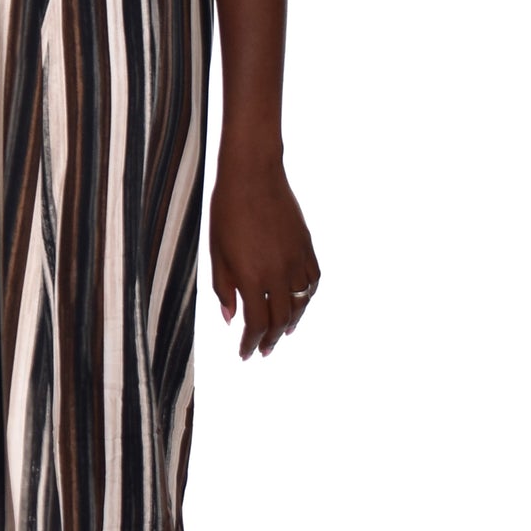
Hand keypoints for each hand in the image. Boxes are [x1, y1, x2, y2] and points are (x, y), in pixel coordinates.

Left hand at [209, 151, 319, 360]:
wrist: (253, 175)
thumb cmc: (227, 212)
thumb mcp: (217, 253)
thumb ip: (224, 288)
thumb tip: (230, 318)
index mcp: (251, 277)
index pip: (256, 324)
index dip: (251, 343)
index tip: (246, 354)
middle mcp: (278, 274)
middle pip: (280, 319)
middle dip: (271, 339)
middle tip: (264, 351)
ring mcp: (296, 260)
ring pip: (300, 303)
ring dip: (292, 322)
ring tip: (284, 332)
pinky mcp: (306, 247)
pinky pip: (313, 281)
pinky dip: (307, 297)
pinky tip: (300, 302)